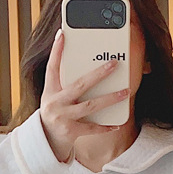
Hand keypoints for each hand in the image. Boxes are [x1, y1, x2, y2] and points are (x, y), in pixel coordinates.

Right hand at [39, 30, 129, 162]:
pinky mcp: (70, 131)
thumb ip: (65, 80)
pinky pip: (92, 128)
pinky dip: (105, 127)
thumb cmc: (56, 110)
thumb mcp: (54, 94)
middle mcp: (55, 102)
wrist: (47, 138)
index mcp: (50, 90)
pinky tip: (117, 123)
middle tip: (115, 64)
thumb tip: (84, 62)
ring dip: (110, 99)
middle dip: (99, 74)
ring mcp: (63, 117)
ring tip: (125, 92)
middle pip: (79, 85)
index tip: (63, 35)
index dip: (56, 51)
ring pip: (90, 106)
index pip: (52, 67)